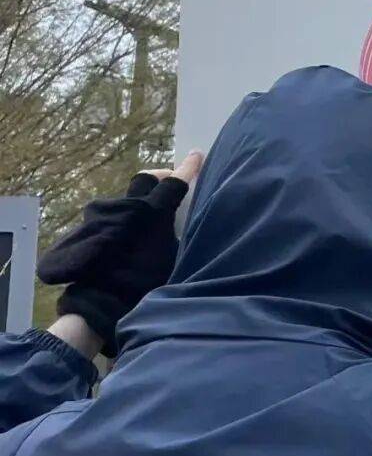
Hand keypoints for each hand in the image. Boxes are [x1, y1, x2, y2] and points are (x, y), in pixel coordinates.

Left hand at [37, 151, 203, 355]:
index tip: (197, 156)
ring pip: (127, 198)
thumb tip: (183, 226)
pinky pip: (112, 215)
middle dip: (160, 178)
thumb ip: (177, 237)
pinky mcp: (91, 229)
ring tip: (147, 220)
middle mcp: (129, 207)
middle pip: (146, 178)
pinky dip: (124, 220)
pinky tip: (127, 237)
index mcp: (154, 212)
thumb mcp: (171, 259)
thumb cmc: (142, 282)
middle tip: (170, 186)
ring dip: (139, 203)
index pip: (175, 182)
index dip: (188, 168)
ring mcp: (106, 216)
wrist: (97, 299)